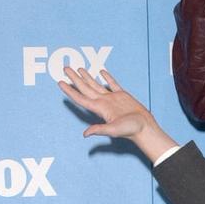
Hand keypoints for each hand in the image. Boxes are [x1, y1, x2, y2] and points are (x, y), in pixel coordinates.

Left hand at [59, 67, 177, 162]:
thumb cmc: (131, 130)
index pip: (80, 98)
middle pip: (85, 88)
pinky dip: (107, 77)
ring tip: (79, 69)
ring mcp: (112, 98)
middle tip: (66, 69)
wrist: (145, 127)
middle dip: (75, 79)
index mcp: (100, 108)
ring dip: (87, 77)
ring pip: (96, 85)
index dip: (69, 91)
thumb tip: (85, 134)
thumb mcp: (114, 130)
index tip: (60, 82)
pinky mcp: (122, 95)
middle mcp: (103, 102)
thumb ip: (100, 130)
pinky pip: (112, 84)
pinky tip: (102, 72)